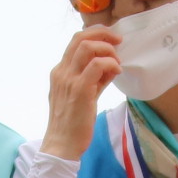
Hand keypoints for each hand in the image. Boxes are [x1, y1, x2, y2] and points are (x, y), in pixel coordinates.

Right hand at [43, 27, 121, 159]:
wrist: (62, 144)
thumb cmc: (72, 123)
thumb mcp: (81, 96)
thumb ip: (94, 79)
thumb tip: (111, 66)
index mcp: (59, 71)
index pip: (75, 41)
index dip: (95, 35)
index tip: (111, 40)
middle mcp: (61, 71)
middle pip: (80, 37)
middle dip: (103, 33)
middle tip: (118, 41)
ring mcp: (69, 79)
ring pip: (87, 46)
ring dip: (107, 49)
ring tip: (117, 61)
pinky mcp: (80, 89)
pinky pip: (97, 65)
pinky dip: (110, 64)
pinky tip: (117, 72)